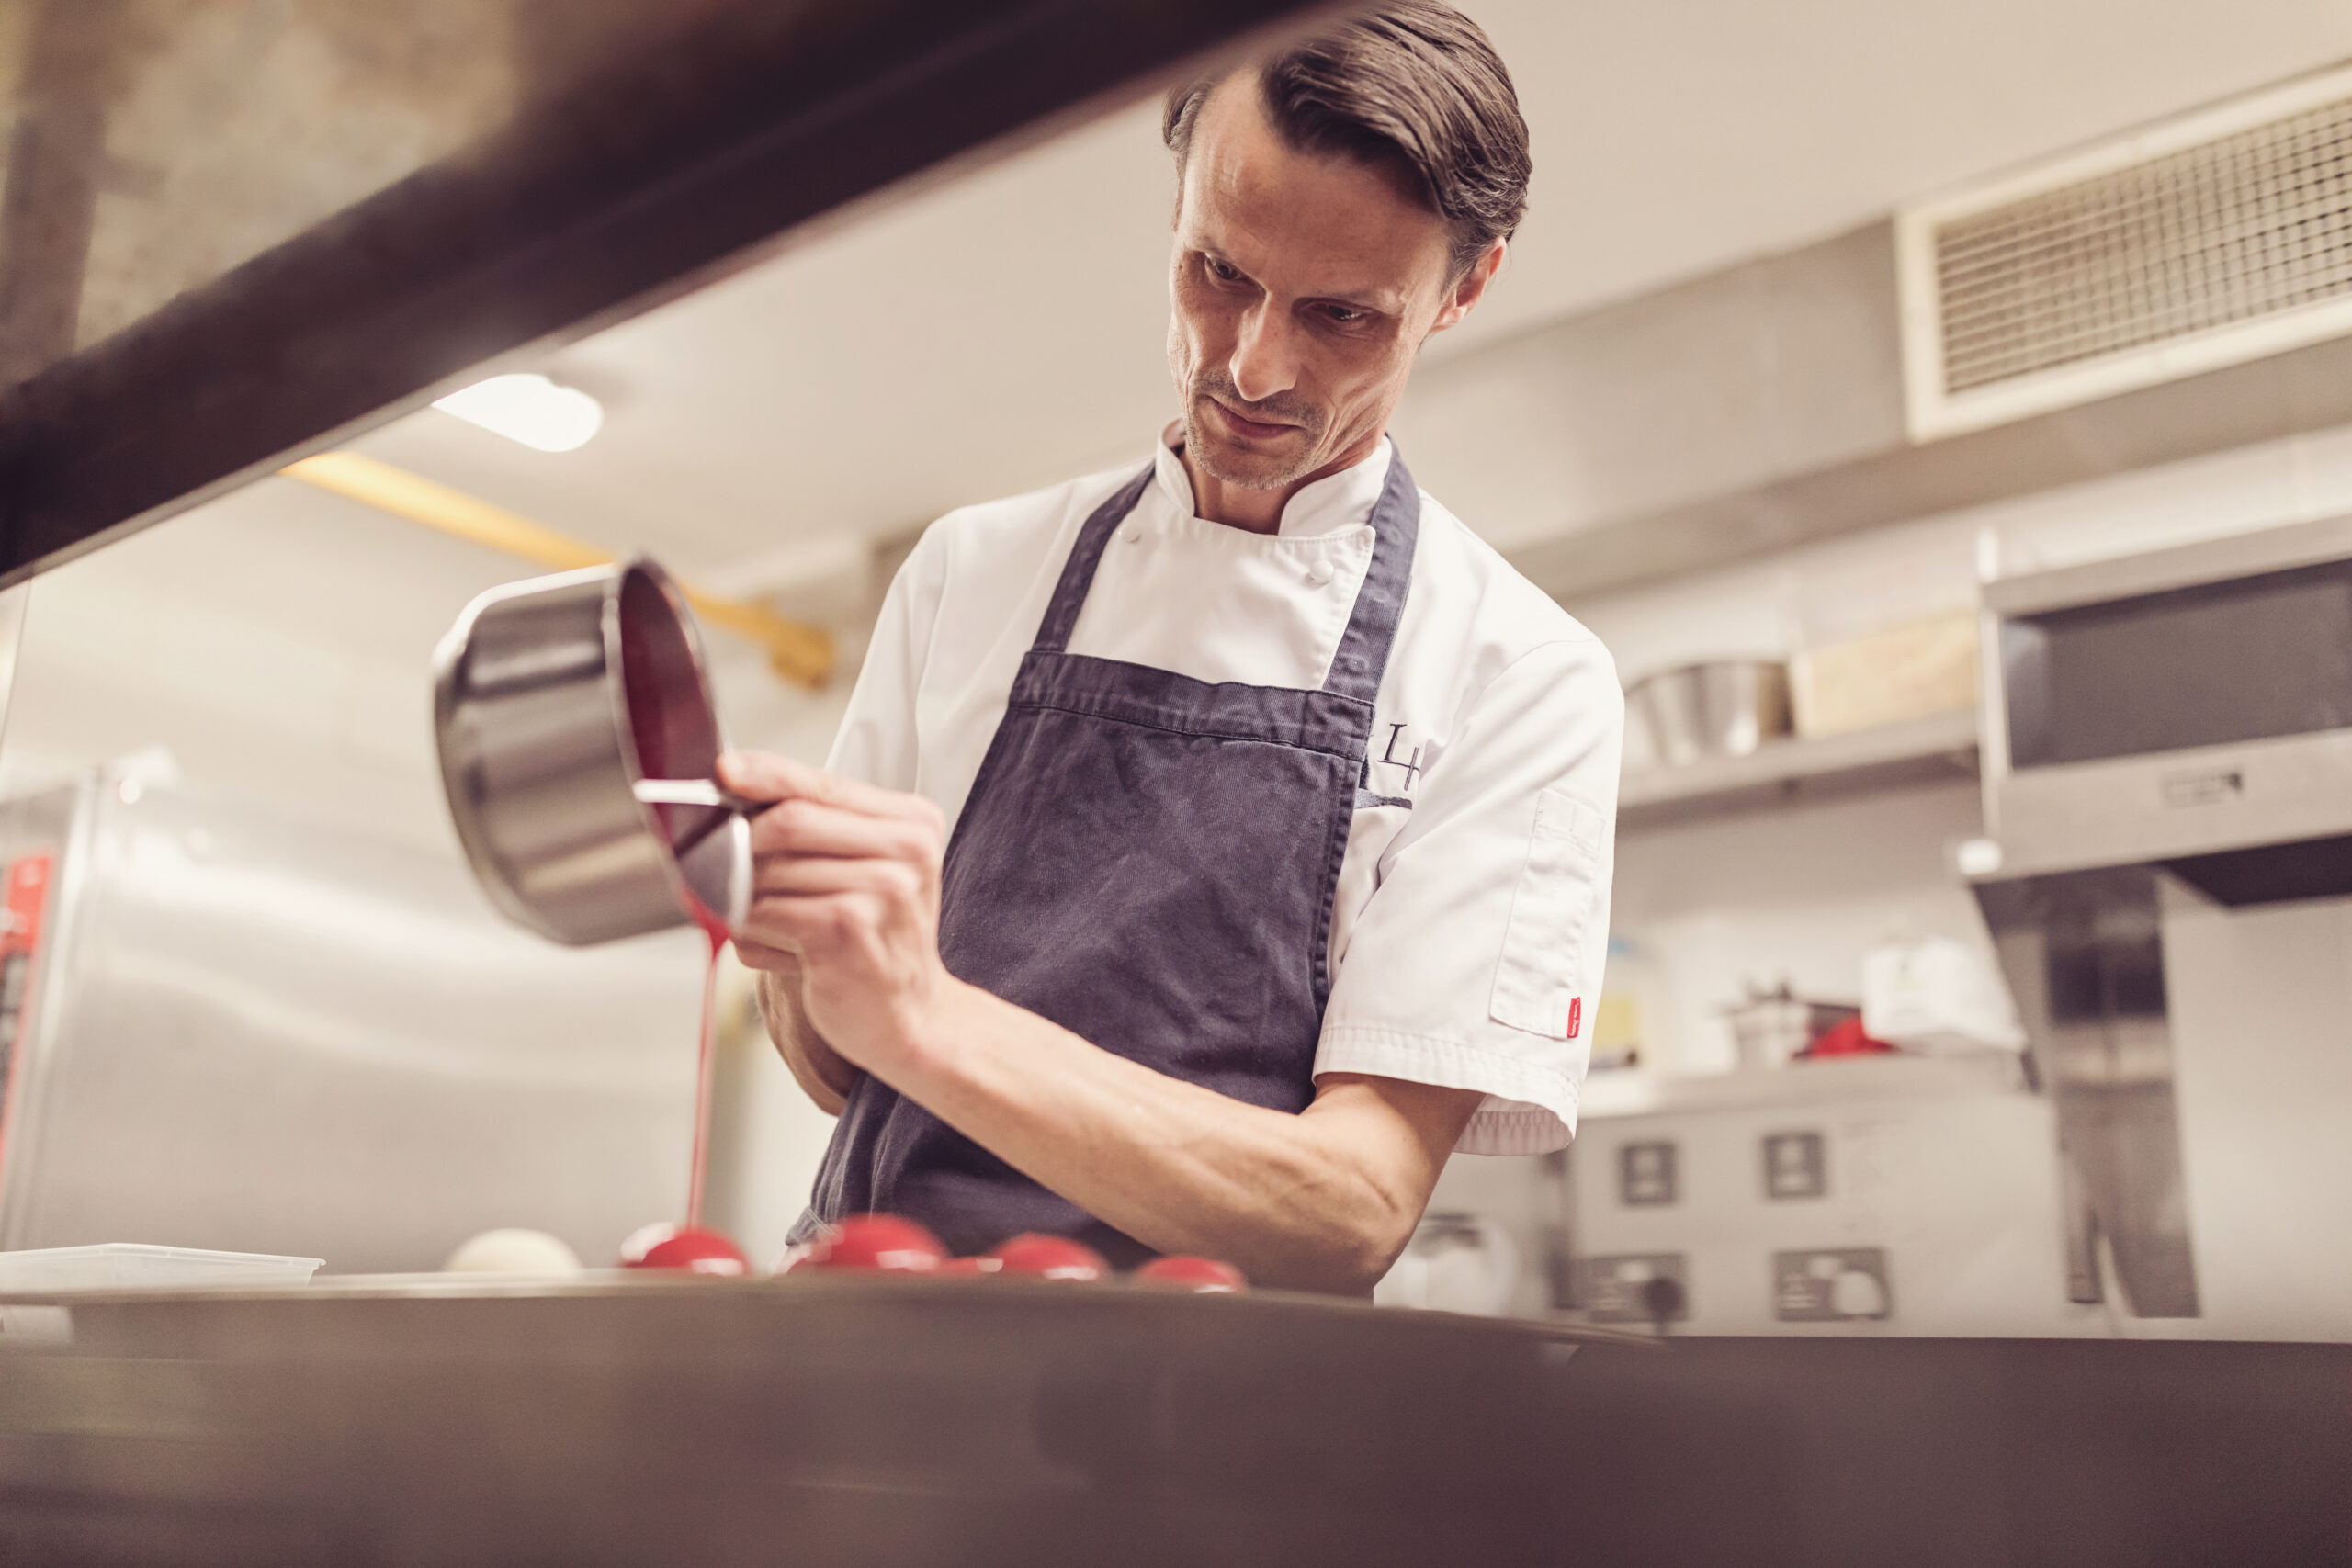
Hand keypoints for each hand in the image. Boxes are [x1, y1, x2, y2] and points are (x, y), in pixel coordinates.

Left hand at [716, 751, 955, 1079]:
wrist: (912, 1017)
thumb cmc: (877, 941)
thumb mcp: (868, 870)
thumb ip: (820, 829)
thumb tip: (734, 795)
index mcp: (913, 823)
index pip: (823, 783)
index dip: (765, 774)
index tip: (724, 772)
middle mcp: (906, 851)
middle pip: (789, 821)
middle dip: (742, 843)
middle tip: (721, 864)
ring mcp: (882, 892)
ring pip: (770, 871)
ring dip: (743, 897)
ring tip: (762, 922)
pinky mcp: (849, 932)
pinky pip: (766, 913)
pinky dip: (750, 929)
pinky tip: (773, 947)